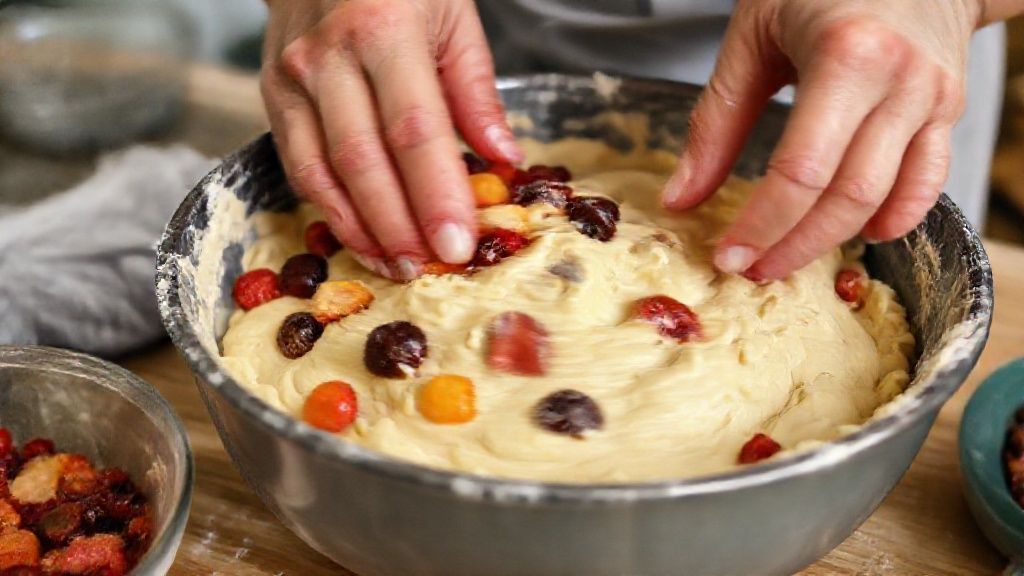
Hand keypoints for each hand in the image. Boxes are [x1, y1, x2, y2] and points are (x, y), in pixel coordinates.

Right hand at [260, 0, 522, 279]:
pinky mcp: (271, 95)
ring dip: (360, 230)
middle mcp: (329, 56)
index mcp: (385, 28)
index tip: (457, 244)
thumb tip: (503, 158)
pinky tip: (361, 237)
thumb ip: (475, 91)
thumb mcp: (454, 16)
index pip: (414, 129)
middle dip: (398, 226)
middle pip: (363, 161)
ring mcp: (292, 77)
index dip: (436, 194)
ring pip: (322, 172)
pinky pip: (297, 165)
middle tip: (428, 269)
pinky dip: (329, 209)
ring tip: (395, 266)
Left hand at [661, 0, 981, 279]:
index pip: (801, 170)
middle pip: (846, 197)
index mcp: (847, 56)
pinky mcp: (947, 110)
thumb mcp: (752, 37)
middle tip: (750, 269)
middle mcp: (899, 82)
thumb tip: (681, 198)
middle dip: (792, 245)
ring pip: (886, 200)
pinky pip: (928, 183)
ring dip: (833, 242)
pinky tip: (857, 235)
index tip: (727, 255)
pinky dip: (893, 218)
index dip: (761, 224)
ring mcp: (932, 98)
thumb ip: (716, 120)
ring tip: (785, 260)